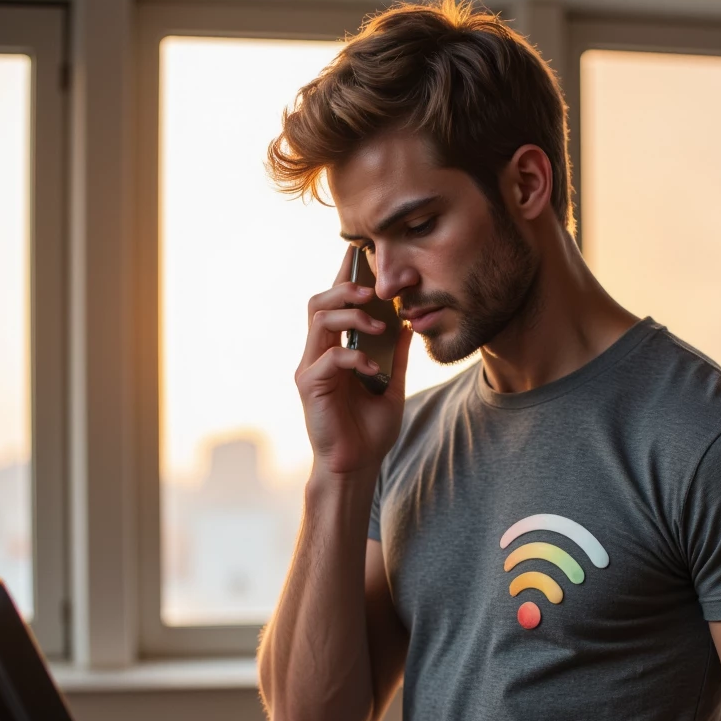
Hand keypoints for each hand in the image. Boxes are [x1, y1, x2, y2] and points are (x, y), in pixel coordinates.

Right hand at [295, 246, 411, 477]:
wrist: (357, 467)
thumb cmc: (370, 431)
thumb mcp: (392, 385)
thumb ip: (397, 355)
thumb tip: (410, 323)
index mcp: (335, 350)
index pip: (335, 303)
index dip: (345, 275)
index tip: (363, 253)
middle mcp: (318, 354)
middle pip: (318, 301)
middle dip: (344, 286)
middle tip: (373, 287)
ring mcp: (311, 369)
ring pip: (318, 319)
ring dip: (350, 314)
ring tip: (377, 322)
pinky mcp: (310, 387)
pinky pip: (330, 358)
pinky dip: (354, 357)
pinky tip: (373, 369)